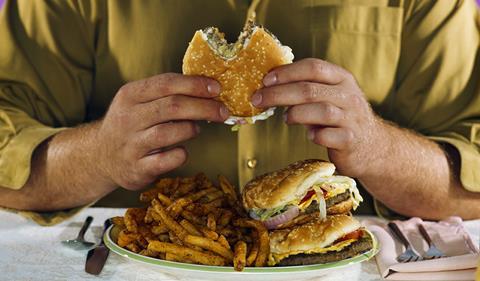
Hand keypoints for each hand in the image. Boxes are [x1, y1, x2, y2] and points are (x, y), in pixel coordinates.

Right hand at [95, 73, 229, 189]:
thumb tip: (209, 89)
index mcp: (130, 95)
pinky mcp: (137, 168)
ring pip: (170, 132)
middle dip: (204, 107)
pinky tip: (181, 150)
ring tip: (196, 128)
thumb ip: (167, 93)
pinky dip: (181, 154)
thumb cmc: (131, 124)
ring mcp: (131, 144)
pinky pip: (167, 160)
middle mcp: (128, 118)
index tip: (217, 88)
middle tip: (223, 111)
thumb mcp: (139, 101)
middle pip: (173, 106)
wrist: (101, 156)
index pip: (166, 83)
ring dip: (191, 129)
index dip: (195, 84)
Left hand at [251, 58, 385, 176]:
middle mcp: (348, 95)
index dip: (287, 72)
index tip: (265, 80)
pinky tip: (310, 136)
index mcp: (341, 78)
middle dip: (279, 94)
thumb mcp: (330, 95)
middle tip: (257, 99)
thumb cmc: (341, 117)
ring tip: (286, 118)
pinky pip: (329, 136)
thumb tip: (269, 84)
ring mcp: (352, 118)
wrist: (372, 146)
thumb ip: (307, 87)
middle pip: (309, 89)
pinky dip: (315, 136)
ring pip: (321, 110)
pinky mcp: (351, 140)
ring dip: (296, 113)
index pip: (313, 67)